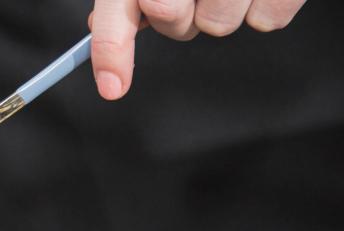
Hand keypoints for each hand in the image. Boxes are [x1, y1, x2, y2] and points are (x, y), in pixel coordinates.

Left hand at [89, 0, 307, 99]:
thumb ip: (122, 1)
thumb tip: (100, 26)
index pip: (123, 6)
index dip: (113, 46)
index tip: (112, 87)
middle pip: (178, 27)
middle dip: (179, 16)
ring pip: (219, 25)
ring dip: (225, 7)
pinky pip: (266, 20)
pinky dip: (265, 7)